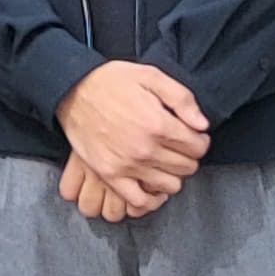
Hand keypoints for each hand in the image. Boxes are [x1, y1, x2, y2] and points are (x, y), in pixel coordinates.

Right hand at [55, 61, 210, 212]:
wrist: (72, 90)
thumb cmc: (111, 81)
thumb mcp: (151, 76)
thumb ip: (182, 98)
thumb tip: (202, 125)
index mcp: (159, 124)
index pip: (198, 147)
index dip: (200, 140)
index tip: (192, 135)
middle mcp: (146, 149)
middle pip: (187, 167)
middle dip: (188, 156)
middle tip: (178, 146)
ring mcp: (128, 165)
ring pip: (170, 185)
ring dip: (173, 174)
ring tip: (165, 161)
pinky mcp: (111, 175)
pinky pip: (140, 200)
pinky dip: (152, 197)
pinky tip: (152, 183)